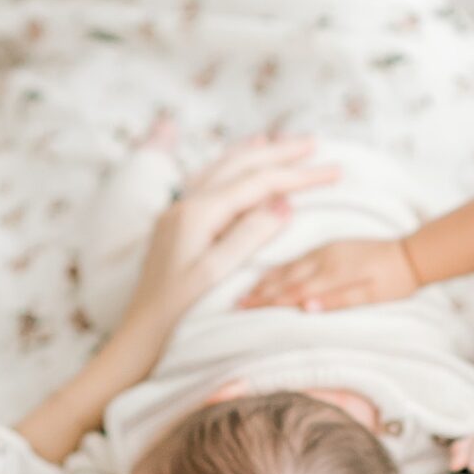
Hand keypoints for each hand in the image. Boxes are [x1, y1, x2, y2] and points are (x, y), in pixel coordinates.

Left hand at [124, 136, 340, 348]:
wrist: (141, 330)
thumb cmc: (179, 310)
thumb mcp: (216, 275)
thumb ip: (249, 236)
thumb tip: (284, 204)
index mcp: (199, 213)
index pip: (259, 183)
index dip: (298, 174)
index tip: (332, 171)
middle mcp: (186, 203)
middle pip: (240, 164)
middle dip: (279, 153)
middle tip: (314, 145)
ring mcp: (178, 210)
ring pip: (222, 167)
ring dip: (253, 154)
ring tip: (279, 143)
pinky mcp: (176, 222)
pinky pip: (208, 179)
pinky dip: (230, 166)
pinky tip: (236, 165)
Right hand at [239, 236, 417, 313]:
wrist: (411, 254)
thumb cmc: (394, 281)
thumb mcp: (371, 296)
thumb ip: (338, 301)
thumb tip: (307, 308)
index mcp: (333, 274)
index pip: (293, 291)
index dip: (268, 302)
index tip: (245, 311)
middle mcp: (323, 259)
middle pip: (284, 278)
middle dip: (259, 292)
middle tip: (235, 305)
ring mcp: (324, 251)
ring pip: (287, 267)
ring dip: (265, 280)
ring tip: (246, 292)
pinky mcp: (328, 247)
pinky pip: (297, 259)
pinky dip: (279, 269)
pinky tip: (270, 275)